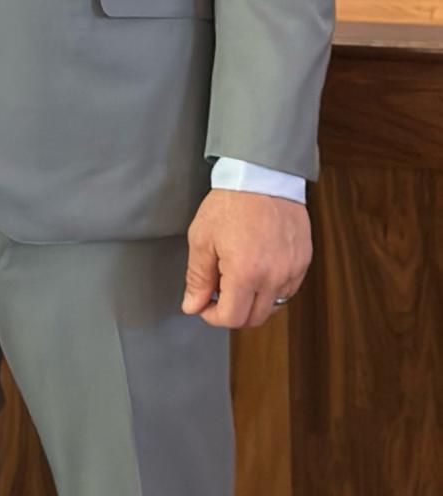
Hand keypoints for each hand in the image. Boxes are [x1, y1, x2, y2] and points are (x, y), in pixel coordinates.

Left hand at [182, 188, 310, 329]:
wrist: (262, 176)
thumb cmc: (231, 203)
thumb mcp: (202, 238)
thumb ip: (197, 278)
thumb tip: (193, 305)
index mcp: (245, 273)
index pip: (232, 318)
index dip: (212, 316)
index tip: (204, 304)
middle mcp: (273, 277)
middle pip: (254, 318)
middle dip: (233, 311)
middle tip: (219, 291)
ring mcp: (292, 271)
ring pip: (273, 306)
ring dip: (253, 301)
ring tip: (238, 276)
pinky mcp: (303, 262)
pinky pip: (288, 290)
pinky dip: (271, 289)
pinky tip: (258, 269)